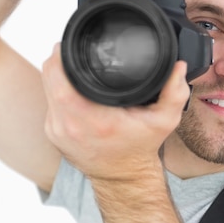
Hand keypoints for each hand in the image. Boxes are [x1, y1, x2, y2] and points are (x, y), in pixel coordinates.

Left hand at [42, 43, 189, 179]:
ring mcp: (57, 130)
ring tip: (77, 66)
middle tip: (77, 50)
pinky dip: (59, 90)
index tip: (76, 45)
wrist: (124, 178)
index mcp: (94, 118)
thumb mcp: (165, 121)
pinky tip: (75, 89)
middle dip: (60, 58)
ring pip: (46, 86)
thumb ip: (174, 93)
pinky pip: (49, 100)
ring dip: (58, 72)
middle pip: (49, 75)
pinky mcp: (53, 132)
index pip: (60, 75)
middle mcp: (70, 125)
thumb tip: (178, 66)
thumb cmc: (141, 148)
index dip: (63, 55)